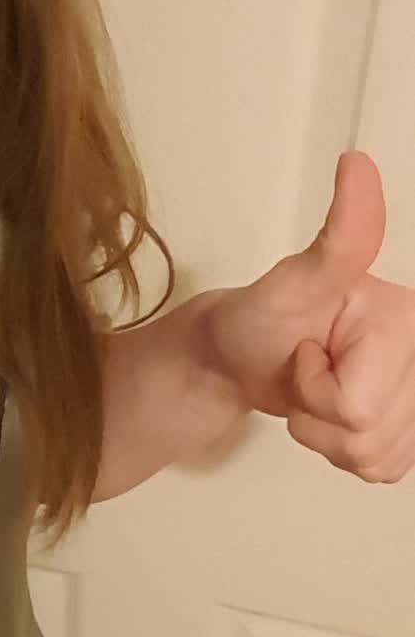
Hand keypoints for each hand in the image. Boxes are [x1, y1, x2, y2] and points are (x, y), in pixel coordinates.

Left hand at [205, 152, 414, 482]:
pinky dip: (340, 450)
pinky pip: (381, 470)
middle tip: (305, 370)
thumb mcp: (292, 281)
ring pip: (376, 458)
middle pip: (370, 435)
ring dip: (326, 435)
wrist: (240, 359)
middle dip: (319, 413)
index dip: (317, 387)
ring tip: (313, 389)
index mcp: (409, 320)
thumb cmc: (259, 319)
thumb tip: (357, 166)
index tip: (308, 350)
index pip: (358, 405)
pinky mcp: (411, 430)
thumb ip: (340, 237)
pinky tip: (330, 413)